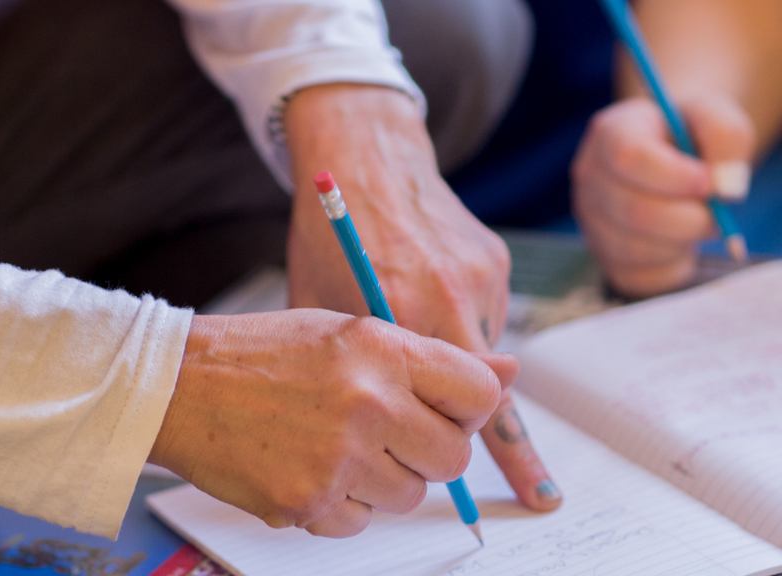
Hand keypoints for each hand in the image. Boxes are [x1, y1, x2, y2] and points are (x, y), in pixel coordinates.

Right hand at [149, 310, 516, 537]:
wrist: (178, 386)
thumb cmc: (260, 352)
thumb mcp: (345, 331)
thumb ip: (428, 357)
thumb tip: (507, 372)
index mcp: (382, 348)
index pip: (478, 393)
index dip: (468, 407)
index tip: (447, 410)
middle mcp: (368, 403)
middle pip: (452, 457)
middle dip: (428, 451)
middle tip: (388, 432)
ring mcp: (338, 459)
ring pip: (409, 496)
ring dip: (383, 479)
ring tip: (336, 445)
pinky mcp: (309, 503)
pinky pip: (359, 523)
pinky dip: (342, 504)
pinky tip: (307, 466)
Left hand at [283, 84, 561, 512]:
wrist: (363, 159)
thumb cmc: (328, 239)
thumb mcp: (321, 309)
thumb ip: (358, 369)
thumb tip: (389, 422)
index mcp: (401, 313)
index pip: (457, 404)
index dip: (481, 446)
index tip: (530, 491)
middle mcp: (451, 295)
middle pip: (491, 388)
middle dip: (497, 430)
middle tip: (533, 487)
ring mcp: (481, 275)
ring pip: (484, 348)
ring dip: (460, 359)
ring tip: (416, 326)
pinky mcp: (495, 258)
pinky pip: (487, 312)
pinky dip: (464, 320)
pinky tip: (428, 294)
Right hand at [572, 96, 755, 297]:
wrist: (677, 153)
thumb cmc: (692, 133)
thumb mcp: (716, 116)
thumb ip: (727, 138)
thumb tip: (725, 188)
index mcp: (612, 133)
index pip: (629, 157)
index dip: (674, 176)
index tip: (710, 183)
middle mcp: (590, 177)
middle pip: (632, 211)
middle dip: (688, 219)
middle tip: (717, 213)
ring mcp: (591, 219)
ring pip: (633, 249)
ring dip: (681, 244)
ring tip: (699, 224)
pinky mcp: (604, 254)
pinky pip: (636, 277)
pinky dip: (671, 267)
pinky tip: (682, 245)